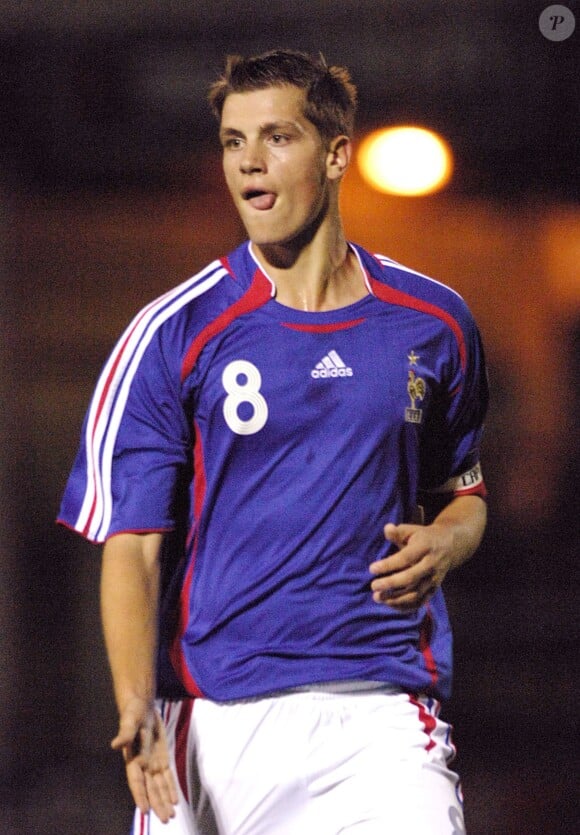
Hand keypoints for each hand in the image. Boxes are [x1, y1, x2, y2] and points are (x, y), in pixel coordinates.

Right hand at [111, 697, 177, 822]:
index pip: (136, 781)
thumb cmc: (132, 712)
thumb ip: (125, 733)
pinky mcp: (161, 758)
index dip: (140, 795)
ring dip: (164, 800)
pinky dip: (170, 788)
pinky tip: (174, 800)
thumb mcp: (129, 720)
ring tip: (170, 816)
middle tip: (164, 819)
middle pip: (150, 788)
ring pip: (159, 785)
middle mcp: (142, 765)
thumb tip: (115, 744)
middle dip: (157, 803)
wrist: (142, 705)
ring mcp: (152, 763)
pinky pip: (166, 776)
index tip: (144, 810)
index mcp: (133, 758)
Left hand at [369, 522, 452, 610]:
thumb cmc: (424, 537)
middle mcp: (431, 565)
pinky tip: (390, 604)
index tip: (372, 569)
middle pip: (411, 578)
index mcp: (425, 547)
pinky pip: (421, 602)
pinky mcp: (434, 589)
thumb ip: (398, 532)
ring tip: (378, 598)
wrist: (450, 545)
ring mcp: (434, 579)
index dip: (388, 564)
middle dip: (391, 584)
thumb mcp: (412, 530)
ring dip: (396, 599)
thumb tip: (387, 529)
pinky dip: (406, 607)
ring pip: (416, 593)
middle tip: (373, 586)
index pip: (405, 558)